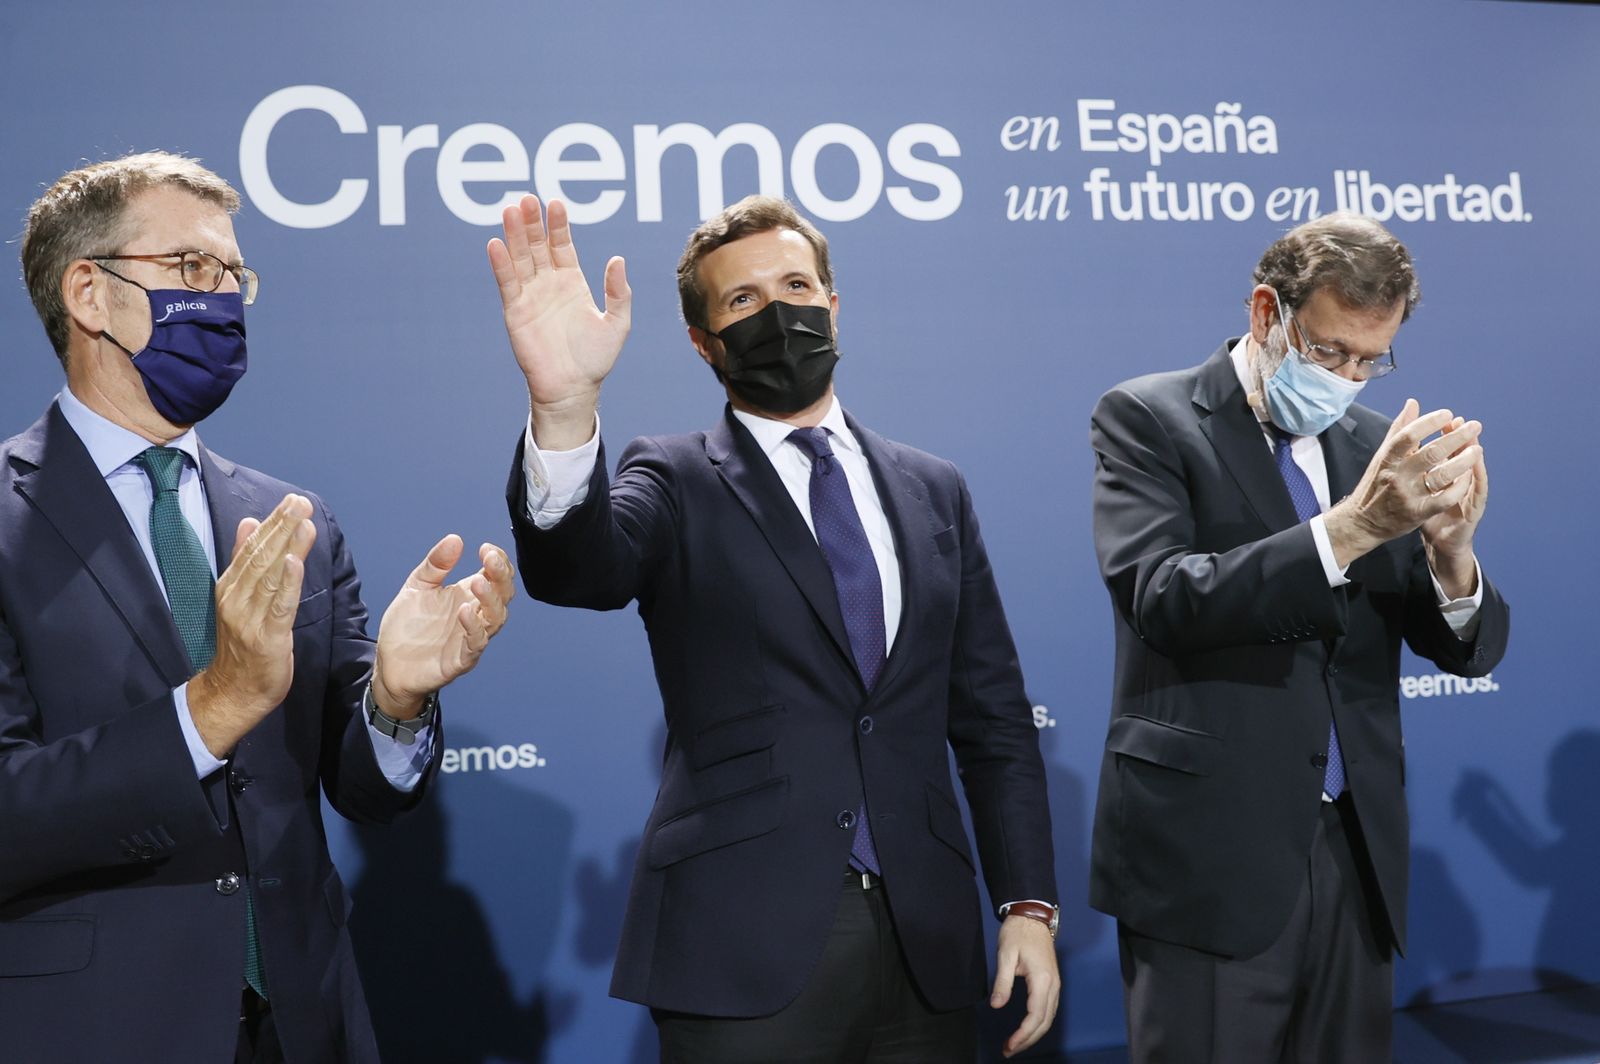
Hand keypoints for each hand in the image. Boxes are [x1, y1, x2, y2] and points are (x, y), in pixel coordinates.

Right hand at [188, 494, 317, 756]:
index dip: (272, 523)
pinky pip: (279, 605)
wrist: (231, 693)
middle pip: (260, 557)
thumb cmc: (242, 646)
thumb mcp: (240, 598)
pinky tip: (295, 561)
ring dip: (287, 546)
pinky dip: (287, 582)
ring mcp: (250, 618)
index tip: (291, 501)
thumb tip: (249, 523)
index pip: (252, 549)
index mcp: (231, 587)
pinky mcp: (267, 637)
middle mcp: (237, 599)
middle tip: (300, 501)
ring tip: (302, 520)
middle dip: (281, 526)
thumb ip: (245, 561)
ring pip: (270, 576)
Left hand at [372, 537, 514, 717]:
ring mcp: (470, 637)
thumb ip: (436, 565)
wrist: (389, 664)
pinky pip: (476, 643)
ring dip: (491, 598)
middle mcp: (474, 615)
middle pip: (504, 594)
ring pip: (496, 618)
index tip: (485, 548)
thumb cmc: (408, 627)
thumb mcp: (417, 586)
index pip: (496, 576)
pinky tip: (465, 611)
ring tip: (478, 581)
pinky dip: (474, 627)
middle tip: (490, 559)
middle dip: (501, 575)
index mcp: (466, 595)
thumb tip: (455, 539)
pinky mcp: (462, 658)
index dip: (498, 561)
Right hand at [488, 195, 630, 450]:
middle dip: (532, 223)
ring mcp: (530, 296)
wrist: (573, 388)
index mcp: (572, 282)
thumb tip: (617, 258)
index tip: (555, 202)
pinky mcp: (515, 312)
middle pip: (537, 245)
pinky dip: (501, 264)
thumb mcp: (617, 324)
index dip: (558, 225)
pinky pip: (507, 283)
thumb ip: (619, 292)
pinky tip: (496, 243)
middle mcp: (548, 284)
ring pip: (520, 259)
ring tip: (511, 210)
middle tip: (527, 199)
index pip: (562, 245)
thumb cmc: (596, 359)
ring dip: (514, 235)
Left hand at [991, 914, 1060, 1057]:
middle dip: (1028, 1040)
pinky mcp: (1052, 982)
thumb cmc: (1018, 933)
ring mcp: (1055, 984)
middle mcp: (1053, 985)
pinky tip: (1027, 1029)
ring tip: (1016, 1044)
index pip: (1035, 1016)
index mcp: (1042, 980)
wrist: (1032, 917)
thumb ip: (1002, 981)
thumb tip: (996, 1005)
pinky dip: (1039, 1024)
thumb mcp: (1005, 954)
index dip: (1023, 1035)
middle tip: (1009, 1050)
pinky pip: (1048, 1009)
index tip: (1009, 1045)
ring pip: (1048, 1018)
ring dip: (1034, 1034)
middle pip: (1044, 1022)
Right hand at [1324, 399, 1481, 568]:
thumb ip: (1399, 429)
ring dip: (1463, 461)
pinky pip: (1444, 498)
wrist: (1362, 522)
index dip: (1429, 422)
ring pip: (1441, 475)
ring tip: (1477, 450)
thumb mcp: (1382, 455)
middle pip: (1430, 453)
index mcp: (1387, 458)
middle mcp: (1396, 475)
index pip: (1409, 435)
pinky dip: (1459, 487)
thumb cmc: (1375, 484)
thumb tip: (1413, 403)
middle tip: (1474, 426)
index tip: (1448, 414)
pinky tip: (1469, 476)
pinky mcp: (1417, 513)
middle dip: (1456, 438)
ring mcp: (1407, 495)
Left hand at [1421, 417, 1486, 597]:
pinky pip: (1476, 495)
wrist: (1440, 542)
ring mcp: (1469, 496)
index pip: (1450, 449)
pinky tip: (1474, 472)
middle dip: (1462, 440)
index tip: (1445, 418)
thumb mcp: (1420, 486)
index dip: (1448, 433)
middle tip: (1462, 424)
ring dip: (1473, 458)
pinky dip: (1474, 483)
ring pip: (1474, 473)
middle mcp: (1461, 482)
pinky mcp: (1472, 512)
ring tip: (1473, 443)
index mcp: (1448, 473)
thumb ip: (1416, 465)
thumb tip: (1410, 440)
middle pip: (1464, 456)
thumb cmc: (1428, 511)